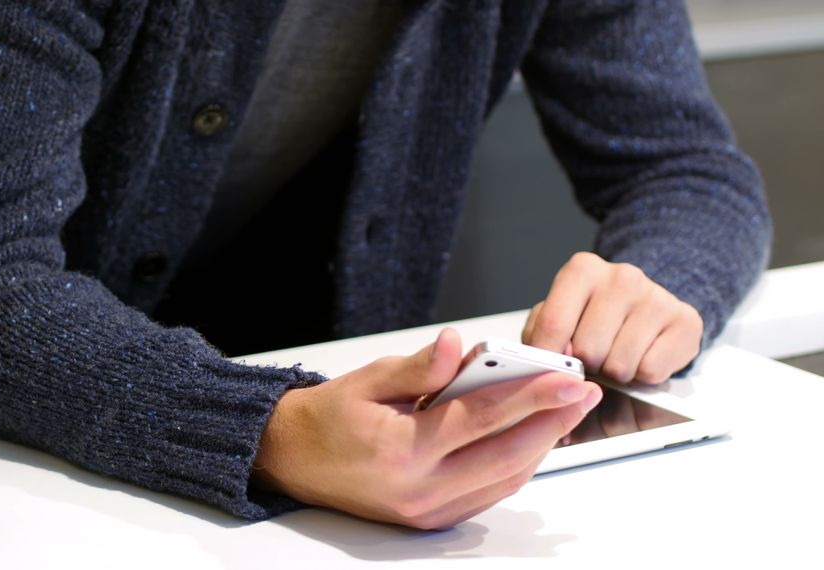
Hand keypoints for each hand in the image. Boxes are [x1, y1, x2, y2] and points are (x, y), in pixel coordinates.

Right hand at [252, 327, 601, 529]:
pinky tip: (529, 438)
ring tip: (564, 410)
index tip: (568, 379)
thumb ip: (421, 367)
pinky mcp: (430, 518)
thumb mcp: (368, 379)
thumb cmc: (326, 418)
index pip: (481, 419)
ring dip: (540, 445)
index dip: (531, 397)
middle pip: (506, 455)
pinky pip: (488, 493)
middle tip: (584, 393)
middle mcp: (420, 488)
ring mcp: (427, 510)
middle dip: (552, 422)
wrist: (290, 460)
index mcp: (402, 449)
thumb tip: (460, 346)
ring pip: (505, 479)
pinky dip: (515, 464)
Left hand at [523, 252, 702, 384]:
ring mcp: (656, 297)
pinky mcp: (686, 321)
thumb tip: (543, 359)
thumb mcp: (558, 316)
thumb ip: (541, 333)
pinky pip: (651, 371)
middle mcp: (622, 276)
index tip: (548, 371)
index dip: (547, 357)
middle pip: (588, 349)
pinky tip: (643, 356)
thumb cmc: (594, 315)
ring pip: (620, 365)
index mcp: (582, 270)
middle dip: (586, 365)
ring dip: (615, 373)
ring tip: (617, 356)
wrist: (647, 306)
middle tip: (593, 357)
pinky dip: (643, 376)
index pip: (553, 323)